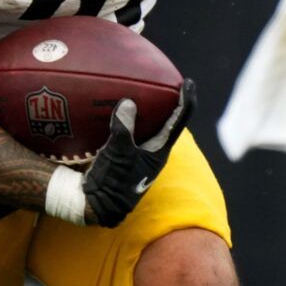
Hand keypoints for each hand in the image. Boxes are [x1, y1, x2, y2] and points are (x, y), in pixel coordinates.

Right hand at [80, 80, 196, 227]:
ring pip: (147, 125)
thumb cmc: (113, 182)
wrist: (97, 206)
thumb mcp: (119, 155)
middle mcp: (153, 150)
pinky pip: (129, 130)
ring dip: (145, 109)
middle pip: (166, 120)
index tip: (187, 82)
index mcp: (159, 150)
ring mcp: (138, 152)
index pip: (179, 121)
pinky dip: (126, 118)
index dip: (186, 100)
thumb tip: (129, 103)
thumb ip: (124, 129)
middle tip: (161, 80)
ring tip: (140, 89)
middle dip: (165, 100)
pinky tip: (114, 107)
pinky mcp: (124, 154)